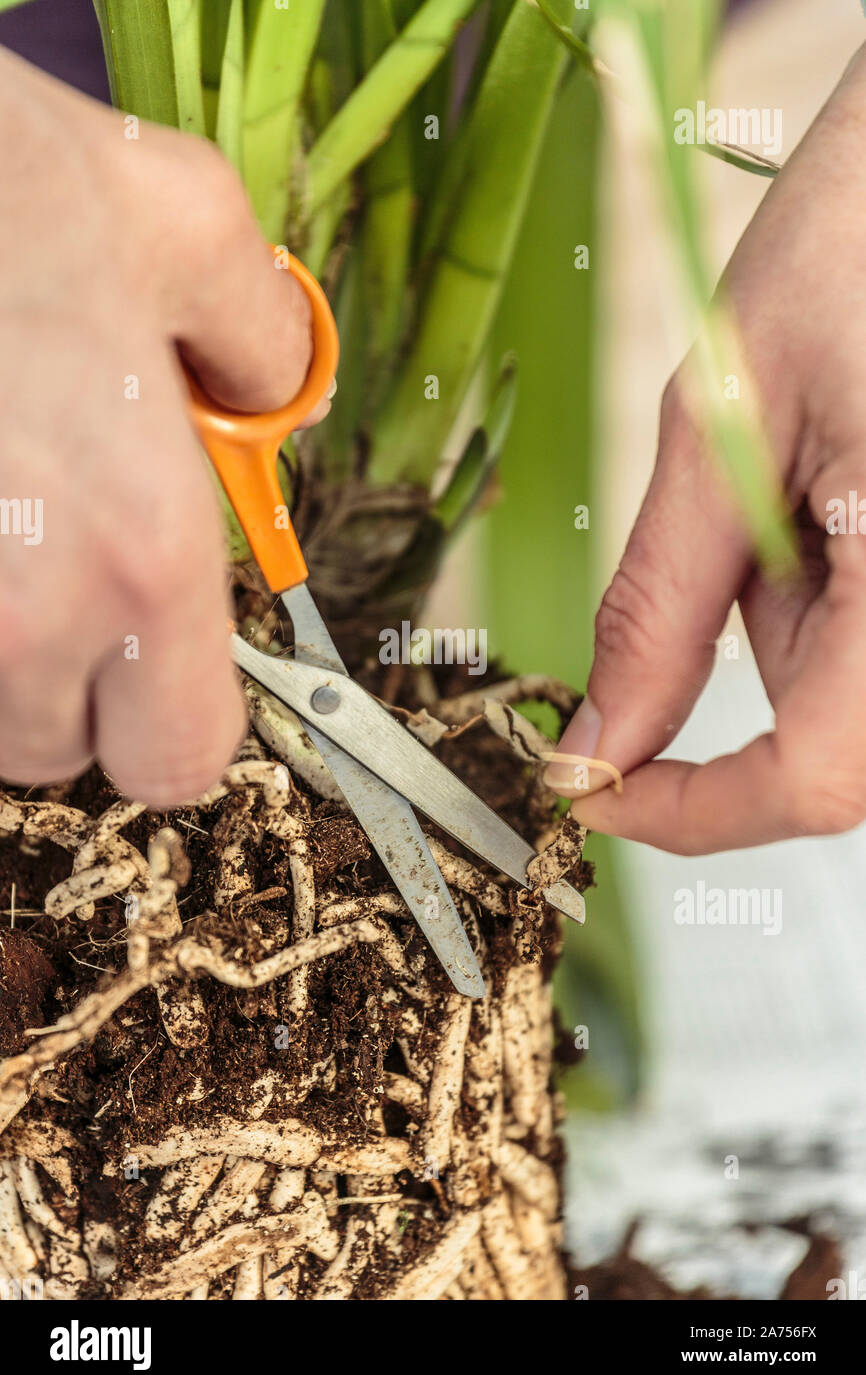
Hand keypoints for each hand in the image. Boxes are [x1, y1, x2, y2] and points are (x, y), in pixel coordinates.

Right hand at [0, 49, 329, 804]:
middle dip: (73, 682)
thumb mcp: (180, 221)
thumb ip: (262, 340)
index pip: (181, 762)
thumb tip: (280, 387)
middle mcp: (26, 617)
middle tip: (62, 560)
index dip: (176, 719)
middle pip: (62, 752)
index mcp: (145, 552)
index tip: (164, 660)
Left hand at [547, 45, 865, 853]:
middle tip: (691, 563)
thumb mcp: (721, 431)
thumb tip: (599, 740)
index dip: (691, 813)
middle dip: (732, 691)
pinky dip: (813, 602)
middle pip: (835, 752)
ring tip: (782, 477)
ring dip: (779, 628)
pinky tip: (815, 494)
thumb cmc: (856, 247)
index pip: (817, 781)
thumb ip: (658, 610)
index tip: (593, 788)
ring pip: (849, 700)